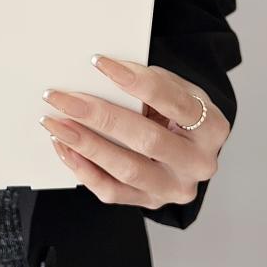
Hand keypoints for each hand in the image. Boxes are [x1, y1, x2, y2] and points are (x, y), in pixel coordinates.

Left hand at [39, 55, 229, 210]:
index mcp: (212, 127)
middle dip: (99, 116)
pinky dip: (83, 168)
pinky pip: (111, 191)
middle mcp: (198, 163)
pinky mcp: (150, 203)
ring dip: (84, 144)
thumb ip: (149, 81)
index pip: (172, 101)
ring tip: (54, 122)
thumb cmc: (176, 110)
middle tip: (62, 98)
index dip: (135, 81)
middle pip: (146, 139)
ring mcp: (174, 188)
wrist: (188, 145)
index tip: (99, 63)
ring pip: (125, 169)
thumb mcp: (176, 89)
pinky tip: (63, 146)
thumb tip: (104, 69)